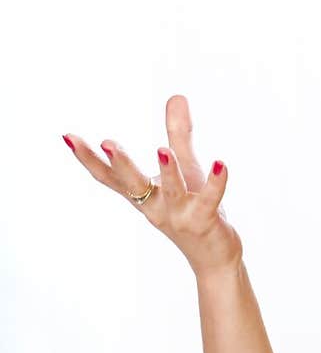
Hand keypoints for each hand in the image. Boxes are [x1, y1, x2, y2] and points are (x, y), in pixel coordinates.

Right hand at [63, 93, 242, 278]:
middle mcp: (155, 206)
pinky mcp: (205, 220)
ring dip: (167, 172)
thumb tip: (176, 95)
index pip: (110, 176)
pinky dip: (216, 183)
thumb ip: (178, 133)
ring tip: (162, 150)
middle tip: (106, 143)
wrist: (213, 256)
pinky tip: (220, 163)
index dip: (89, 159)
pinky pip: (210, 200)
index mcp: (143, 194)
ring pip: (172, 193)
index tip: (68, 137)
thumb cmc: (193, 208)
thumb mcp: (183, 167)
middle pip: (133, 184)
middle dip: (121, 164)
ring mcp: (179, 215)